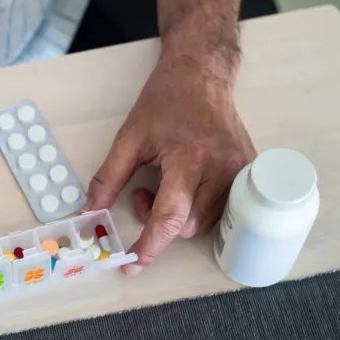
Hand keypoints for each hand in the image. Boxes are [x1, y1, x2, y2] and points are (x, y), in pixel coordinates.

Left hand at [88, 46, 255, 273]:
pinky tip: (185, 183)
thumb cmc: (165, 101)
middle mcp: (221, 170)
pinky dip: (196, 206)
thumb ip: (108, 179)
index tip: (132, 264)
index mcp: (188, 160)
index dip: (150, 245)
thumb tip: (89, 212)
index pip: (170, 217)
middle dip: (158, 220)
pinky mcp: (249, 175)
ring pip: (204, 222)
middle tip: (142, 190)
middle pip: (187, 226)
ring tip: (164, 181)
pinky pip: (220, 209)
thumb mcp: (129, 138)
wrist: (202, 75)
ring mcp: (240, 174)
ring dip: (177, 214)